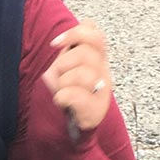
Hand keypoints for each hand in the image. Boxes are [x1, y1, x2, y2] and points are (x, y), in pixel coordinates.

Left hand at [43, 22, 113, 136]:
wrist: (73, 128)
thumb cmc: (69, 94)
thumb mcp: (67, 68)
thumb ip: (70, 50)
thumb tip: (73, 31)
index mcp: (98, 59)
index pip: (95, 35)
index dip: (74, 34)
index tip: (55, 44)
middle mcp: (104, 73)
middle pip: (87, 53)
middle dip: (64, 63)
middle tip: (59, 76)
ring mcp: (103, 92)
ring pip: (83, 74)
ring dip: (63, 82)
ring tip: (61, 91)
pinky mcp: (96, 111)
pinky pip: (75, 95)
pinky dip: (61, 97)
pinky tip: (61, 101)